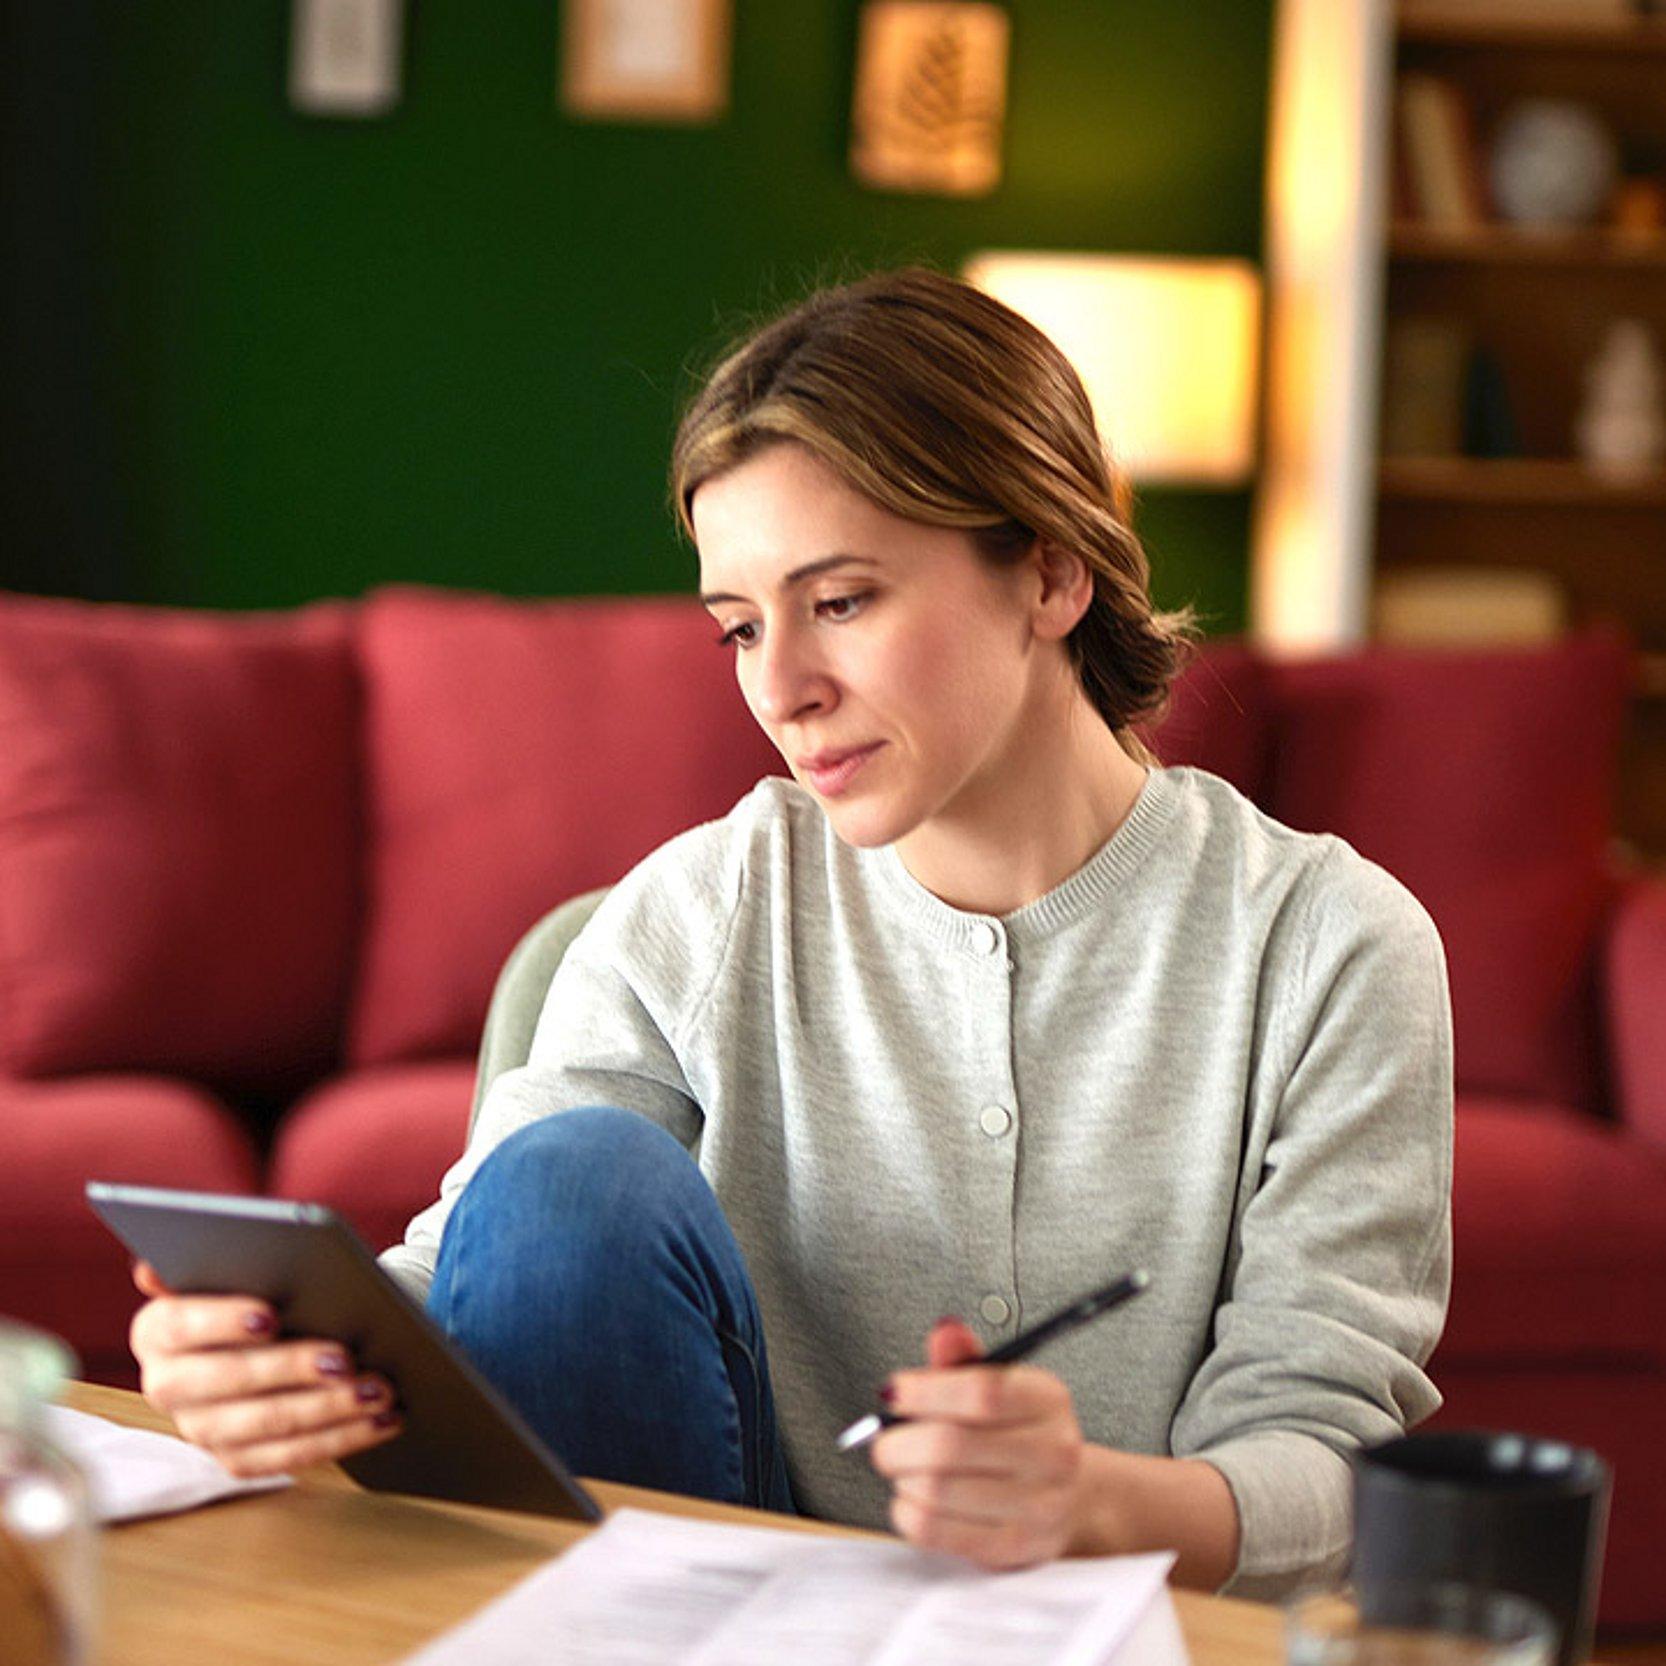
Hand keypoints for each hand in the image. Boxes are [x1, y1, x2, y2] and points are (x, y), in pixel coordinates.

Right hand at [128, 1259, 403, 1478]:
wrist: (278, 1326)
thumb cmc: (262, 1284)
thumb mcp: (240, 1264)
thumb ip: (211, 1259)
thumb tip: (154, 1269)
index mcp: (158, 1329)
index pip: (180, 1325)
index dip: (223, 1320)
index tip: (270, 1314)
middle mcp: (168, 1385)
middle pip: (227, 1380)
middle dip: (290, 1368)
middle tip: (344, 1358)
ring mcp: (202, 1429)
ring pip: (264, 1424)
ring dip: (327, 1409)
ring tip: (377, 1390)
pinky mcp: (239, 1459)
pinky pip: (290, 1457)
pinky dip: (342, 1438)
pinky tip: (384, 1421)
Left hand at [868, 1316, 1087, 1568]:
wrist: (1069, 1497)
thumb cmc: (1019, 1435)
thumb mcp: (999, 1385)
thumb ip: (964, 1361)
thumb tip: (945, 1332)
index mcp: (1047, 1400)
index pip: (982, 1392)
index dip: (926, 1391)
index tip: (894, 1392)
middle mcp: (1053, 1452)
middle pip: (950, 1446)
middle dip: (898, 1442)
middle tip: (884, 1439)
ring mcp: (1038, 1505)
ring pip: (937, 1491)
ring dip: (902, 1478)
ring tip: (904, 1469)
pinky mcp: (1014, 1547)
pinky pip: (936, 1531)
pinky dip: (906, 1512)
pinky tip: (912, 1498)